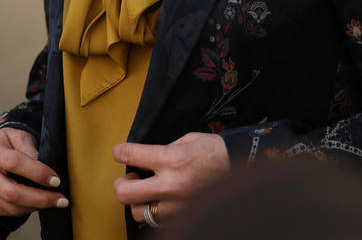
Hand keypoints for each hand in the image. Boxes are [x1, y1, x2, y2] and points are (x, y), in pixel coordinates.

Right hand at [0, 127, 68, 215]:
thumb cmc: (9, 144)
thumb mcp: (20, 137)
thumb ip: (30, 149)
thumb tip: (43, 169)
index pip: (14, 163)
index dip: (37, 173)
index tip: (56, 180)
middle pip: (11, 192)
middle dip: (40, 199)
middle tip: (60, 200)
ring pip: (11, 207)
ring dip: (36, 207)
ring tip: (52, 202)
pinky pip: (6, 213)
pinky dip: (25, 210)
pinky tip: (36, 204)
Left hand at [113, 132, 230, 226]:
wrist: (242, 168)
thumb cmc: (216, 153)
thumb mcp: (187, 141)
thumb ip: (163, 150)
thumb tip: (145, 157)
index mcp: (171, 159)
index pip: (130, 155)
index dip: (119, 152)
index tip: (120, 152)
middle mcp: (172, 185)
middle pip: (124, 193)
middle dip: (120, 183)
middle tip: (129, 177)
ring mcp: (177, 206)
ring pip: (138, 212)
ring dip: (137, 201)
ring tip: (145, 191)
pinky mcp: (184, 217)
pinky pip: (157, 221)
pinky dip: (154, 211)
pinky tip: (159, 200)